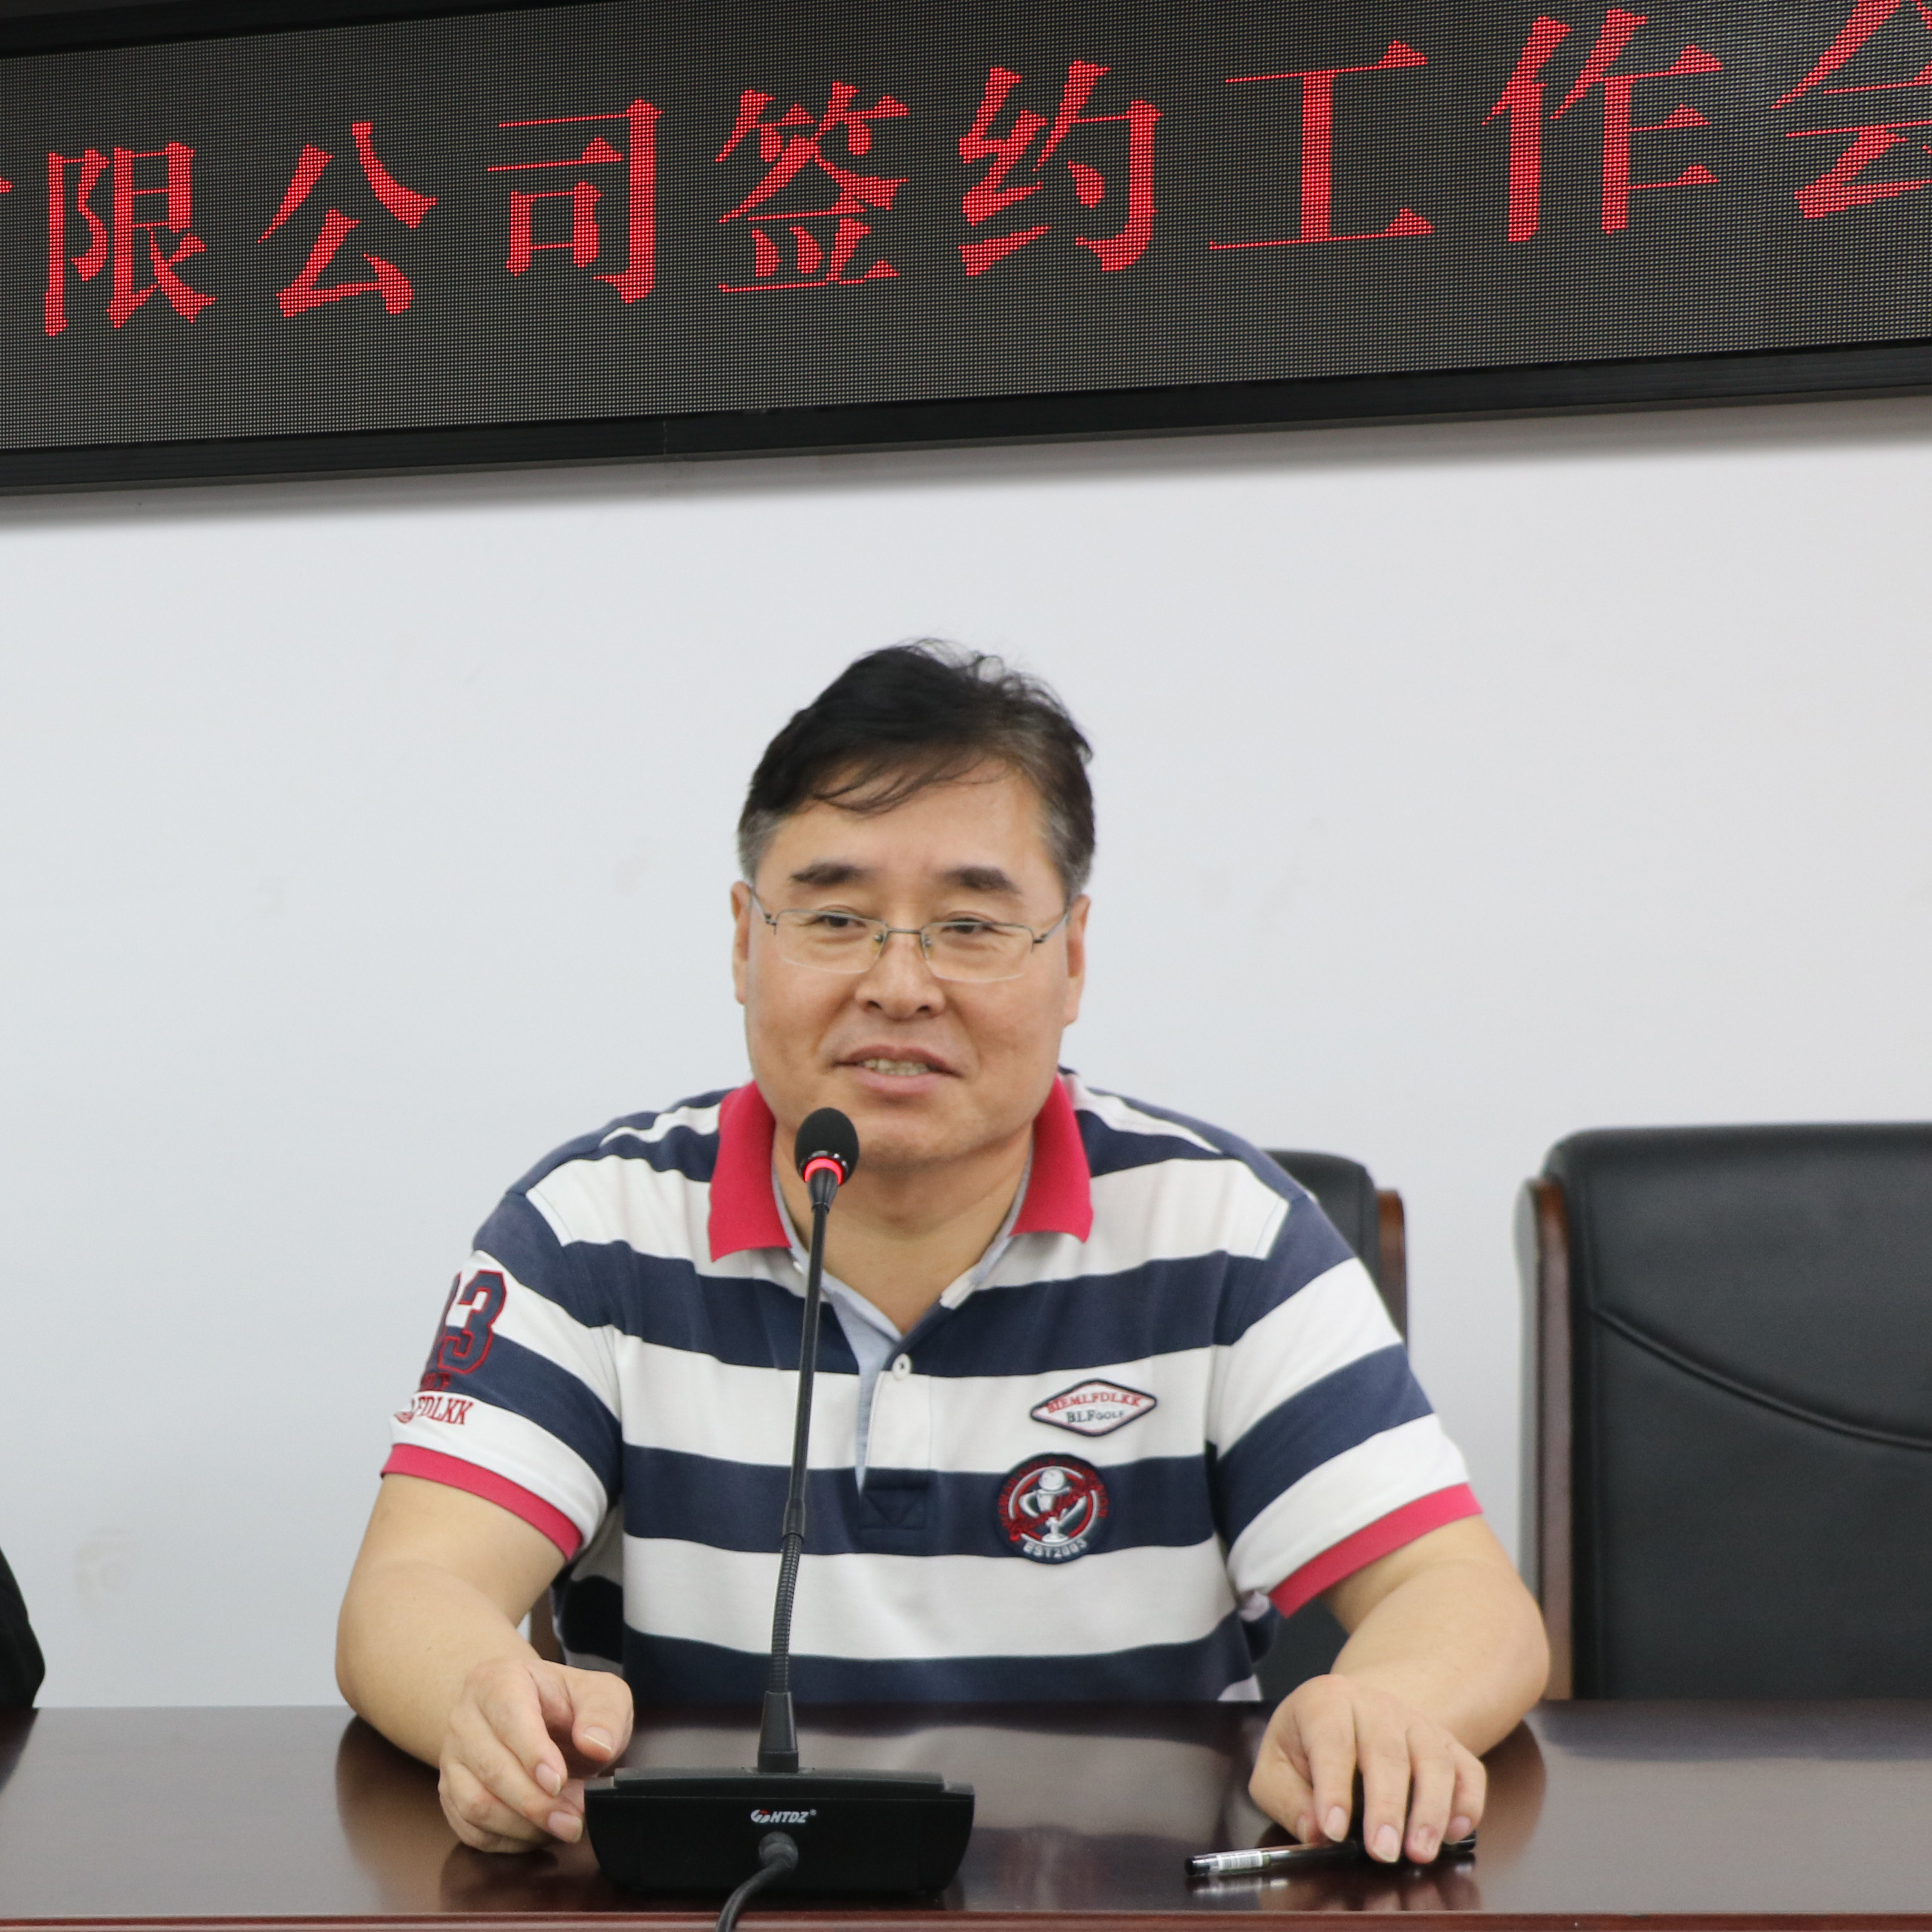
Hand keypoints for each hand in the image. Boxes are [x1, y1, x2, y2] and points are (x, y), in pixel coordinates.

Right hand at [437, 1654, 633, 1852]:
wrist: (537, 1716)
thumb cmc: (568, 1704)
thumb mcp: (602, 1694)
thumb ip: (605, 1714)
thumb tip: (596, 1745)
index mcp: (498, 1680)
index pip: (509, 1716)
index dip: (533, 1753)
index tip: (559, 1781)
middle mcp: (465, 1717)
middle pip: (491, 1768)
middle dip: (536, 1802)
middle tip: (575, 1819)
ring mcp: (452, 1759)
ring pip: (476, 1804)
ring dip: (522, 1826)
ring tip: (563, 1827)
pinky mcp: (450, 1795)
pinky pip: (471, 1829)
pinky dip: (507, 1840)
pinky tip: (539, 1833)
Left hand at [1249, 1674, 1484, 1864]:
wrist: (1353, 1710)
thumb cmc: (1308, 1744)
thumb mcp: (1277, 1765)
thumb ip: (1286, 1798)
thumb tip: (1314, 1833)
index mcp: (1326, 1702)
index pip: (1331, 1740)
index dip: (1333, 1787)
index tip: (1332, 1830)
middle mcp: (1376, 1705)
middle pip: (1387, 1752)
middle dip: (1386, 1807)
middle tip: (1382, 1853)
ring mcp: (1417, 1722)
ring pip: (1434, 1759)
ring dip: (1431, 1809)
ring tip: (1420, 1852)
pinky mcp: (1448, 1744)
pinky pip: (1468, 1769)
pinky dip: (1468, 1802)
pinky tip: (1455, 1832)